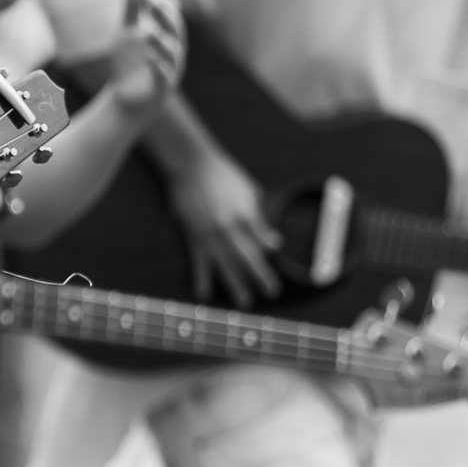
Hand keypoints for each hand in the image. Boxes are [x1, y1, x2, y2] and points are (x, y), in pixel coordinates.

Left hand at [108, 0, 185, 117]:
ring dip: (159, 41)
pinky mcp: (161, 88)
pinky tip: (148, 58)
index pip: (171, 12)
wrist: (126, 97)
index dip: (160, 1)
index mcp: (168, 33)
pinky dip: (157, 66)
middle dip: (164, 14)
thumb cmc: (131, 60)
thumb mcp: (128, 29)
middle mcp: (173, 49)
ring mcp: (169, 69)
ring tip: (146, 31)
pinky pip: (163, 76)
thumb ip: (133, 4)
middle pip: (175, 29)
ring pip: (171, 53)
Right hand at [168, 147, 281, 307]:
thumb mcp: (248, 192)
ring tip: (244, 302)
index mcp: (244, 214)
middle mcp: (228, 227)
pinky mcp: (192, 235)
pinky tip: (204, 293)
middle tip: (272, 293)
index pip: (260, 241)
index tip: (276, 269)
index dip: (269, 256)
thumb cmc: (222, 176)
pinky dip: (201, 278)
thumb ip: (258, 220)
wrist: (191, 164)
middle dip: (260, 276)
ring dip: (234, 284)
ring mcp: (208, 233)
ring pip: (224, 264)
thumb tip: (272, 243)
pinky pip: (197, 261)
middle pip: (247, 257)